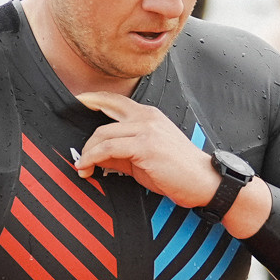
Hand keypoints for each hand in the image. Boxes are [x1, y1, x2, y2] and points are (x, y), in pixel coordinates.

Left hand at [72, 93, 214, 200]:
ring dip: (88, 153)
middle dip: (87, 140)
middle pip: (104, 119)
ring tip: (83, 167)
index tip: (78, 102)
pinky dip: (93, 158)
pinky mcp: (145, 146)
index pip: (115, 100)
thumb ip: (120, 153)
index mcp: (148, 115)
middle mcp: (147, 117)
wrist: (202, 181)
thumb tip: (96, 157)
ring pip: (103, 134)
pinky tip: (89, 167)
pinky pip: (109, 148)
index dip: (93, 99)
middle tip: (80, 156)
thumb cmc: (177, 170)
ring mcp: (146, 130)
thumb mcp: (144, 157)